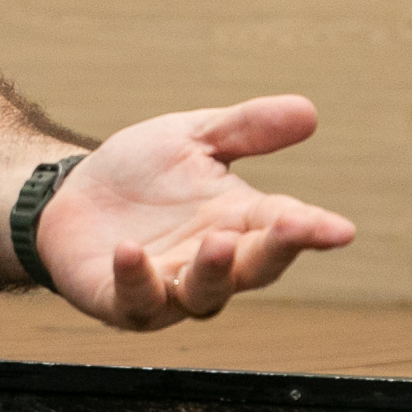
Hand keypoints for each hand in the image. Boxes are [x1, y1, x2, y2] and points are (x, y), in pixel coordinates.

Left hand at [35, 96, 353, 328]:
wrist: (71, 195)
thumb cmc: (141, 174)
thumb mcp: (193, 138)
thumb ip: (247, 129)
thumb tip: (309, 111)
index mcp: (238, 222)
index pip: (283, 227)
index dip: (312, 229)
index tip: (340, 228)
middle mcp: (211, 263)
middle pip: (254, 267)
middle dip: (276, 251)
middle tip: (295, 227)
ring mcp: (168, 287)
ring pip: (203, 295)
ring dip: (213, 271)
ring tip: (218, 242)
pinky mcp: (121, 301)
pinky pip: (134, 300)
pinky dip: (135, 279)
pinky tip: (130, 251)